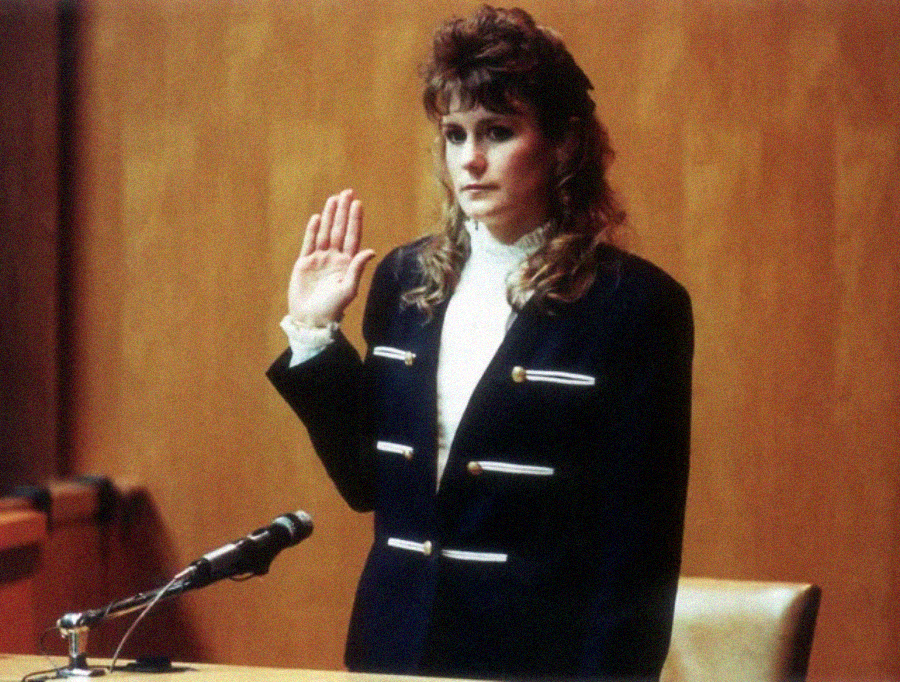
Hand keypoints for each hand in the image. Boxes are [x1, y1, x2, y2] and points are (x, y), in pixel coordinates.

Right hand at [288, 189, 375, 325]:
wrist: (311, 319)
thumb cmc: (332, 308)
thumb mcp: (348, 289)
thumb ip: (357, 269)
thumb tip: (370, 250)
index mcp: (347, 263)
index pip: (352, 237)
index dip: (355, 220)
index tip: (357, 203)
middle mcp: (334, 258)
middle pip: (340, 230)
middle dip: (343, 211)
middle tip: (347, 192)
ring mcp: (319, 259)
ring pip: (325, 232)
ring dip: (330, 216)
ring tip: (333, 199)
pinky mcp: (304, 263)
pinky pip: (309, 243)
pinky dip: (312, 230)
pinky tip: (317, 218)